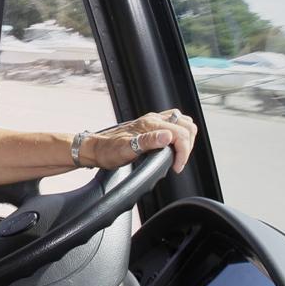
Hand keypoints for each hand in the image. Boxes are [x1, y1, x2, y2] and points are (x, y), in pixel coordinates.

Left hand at [83, 110, 197, 172]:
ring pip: (183, 122)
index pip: (181, 133)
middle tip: (178, 162)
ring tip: (177, 155)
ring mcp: (153, 121)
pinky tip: (172, 148)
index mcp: (150, 124)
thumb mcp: (126, 150)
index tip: (177, 166)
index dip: (183, 152)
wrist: (96, 148)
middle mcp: (153, 119)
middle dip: (188, 145)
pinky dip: (180, 136)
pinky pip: (174, 124)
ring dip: (186, 139)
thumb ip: (148, 142)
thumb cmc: (108, 151)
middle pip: (186, 125)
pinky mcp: (152, 125)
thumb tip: (167, 136)